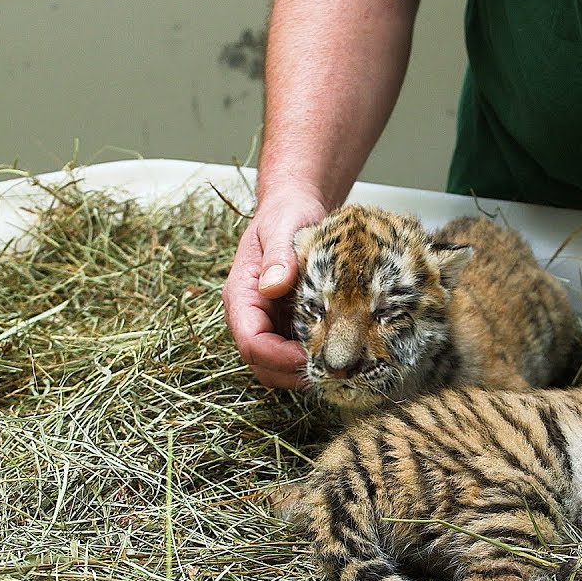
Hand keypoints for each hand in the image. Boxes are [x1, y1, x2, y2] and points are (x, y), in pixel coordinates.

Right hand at [220, 190, 327, 389]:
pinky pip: (294, 354)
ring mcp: (269, 322)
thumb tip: (272, 286)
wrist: (296, 207)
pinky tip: (340, 353)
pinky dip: (314, 360)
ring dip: (303, 371)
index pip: (251, 342)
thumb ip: (277, 256)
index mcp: (241, 295)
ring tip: (338, 366)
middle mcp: (251, 314)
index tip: (312, 355)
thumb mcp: (282, 227)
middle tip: (332, 370)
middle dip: (292, 373)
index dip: (279, 357)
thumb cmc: (286, 214)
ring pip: (277, 366)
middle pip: (261, 364)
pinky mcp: (288, 324)